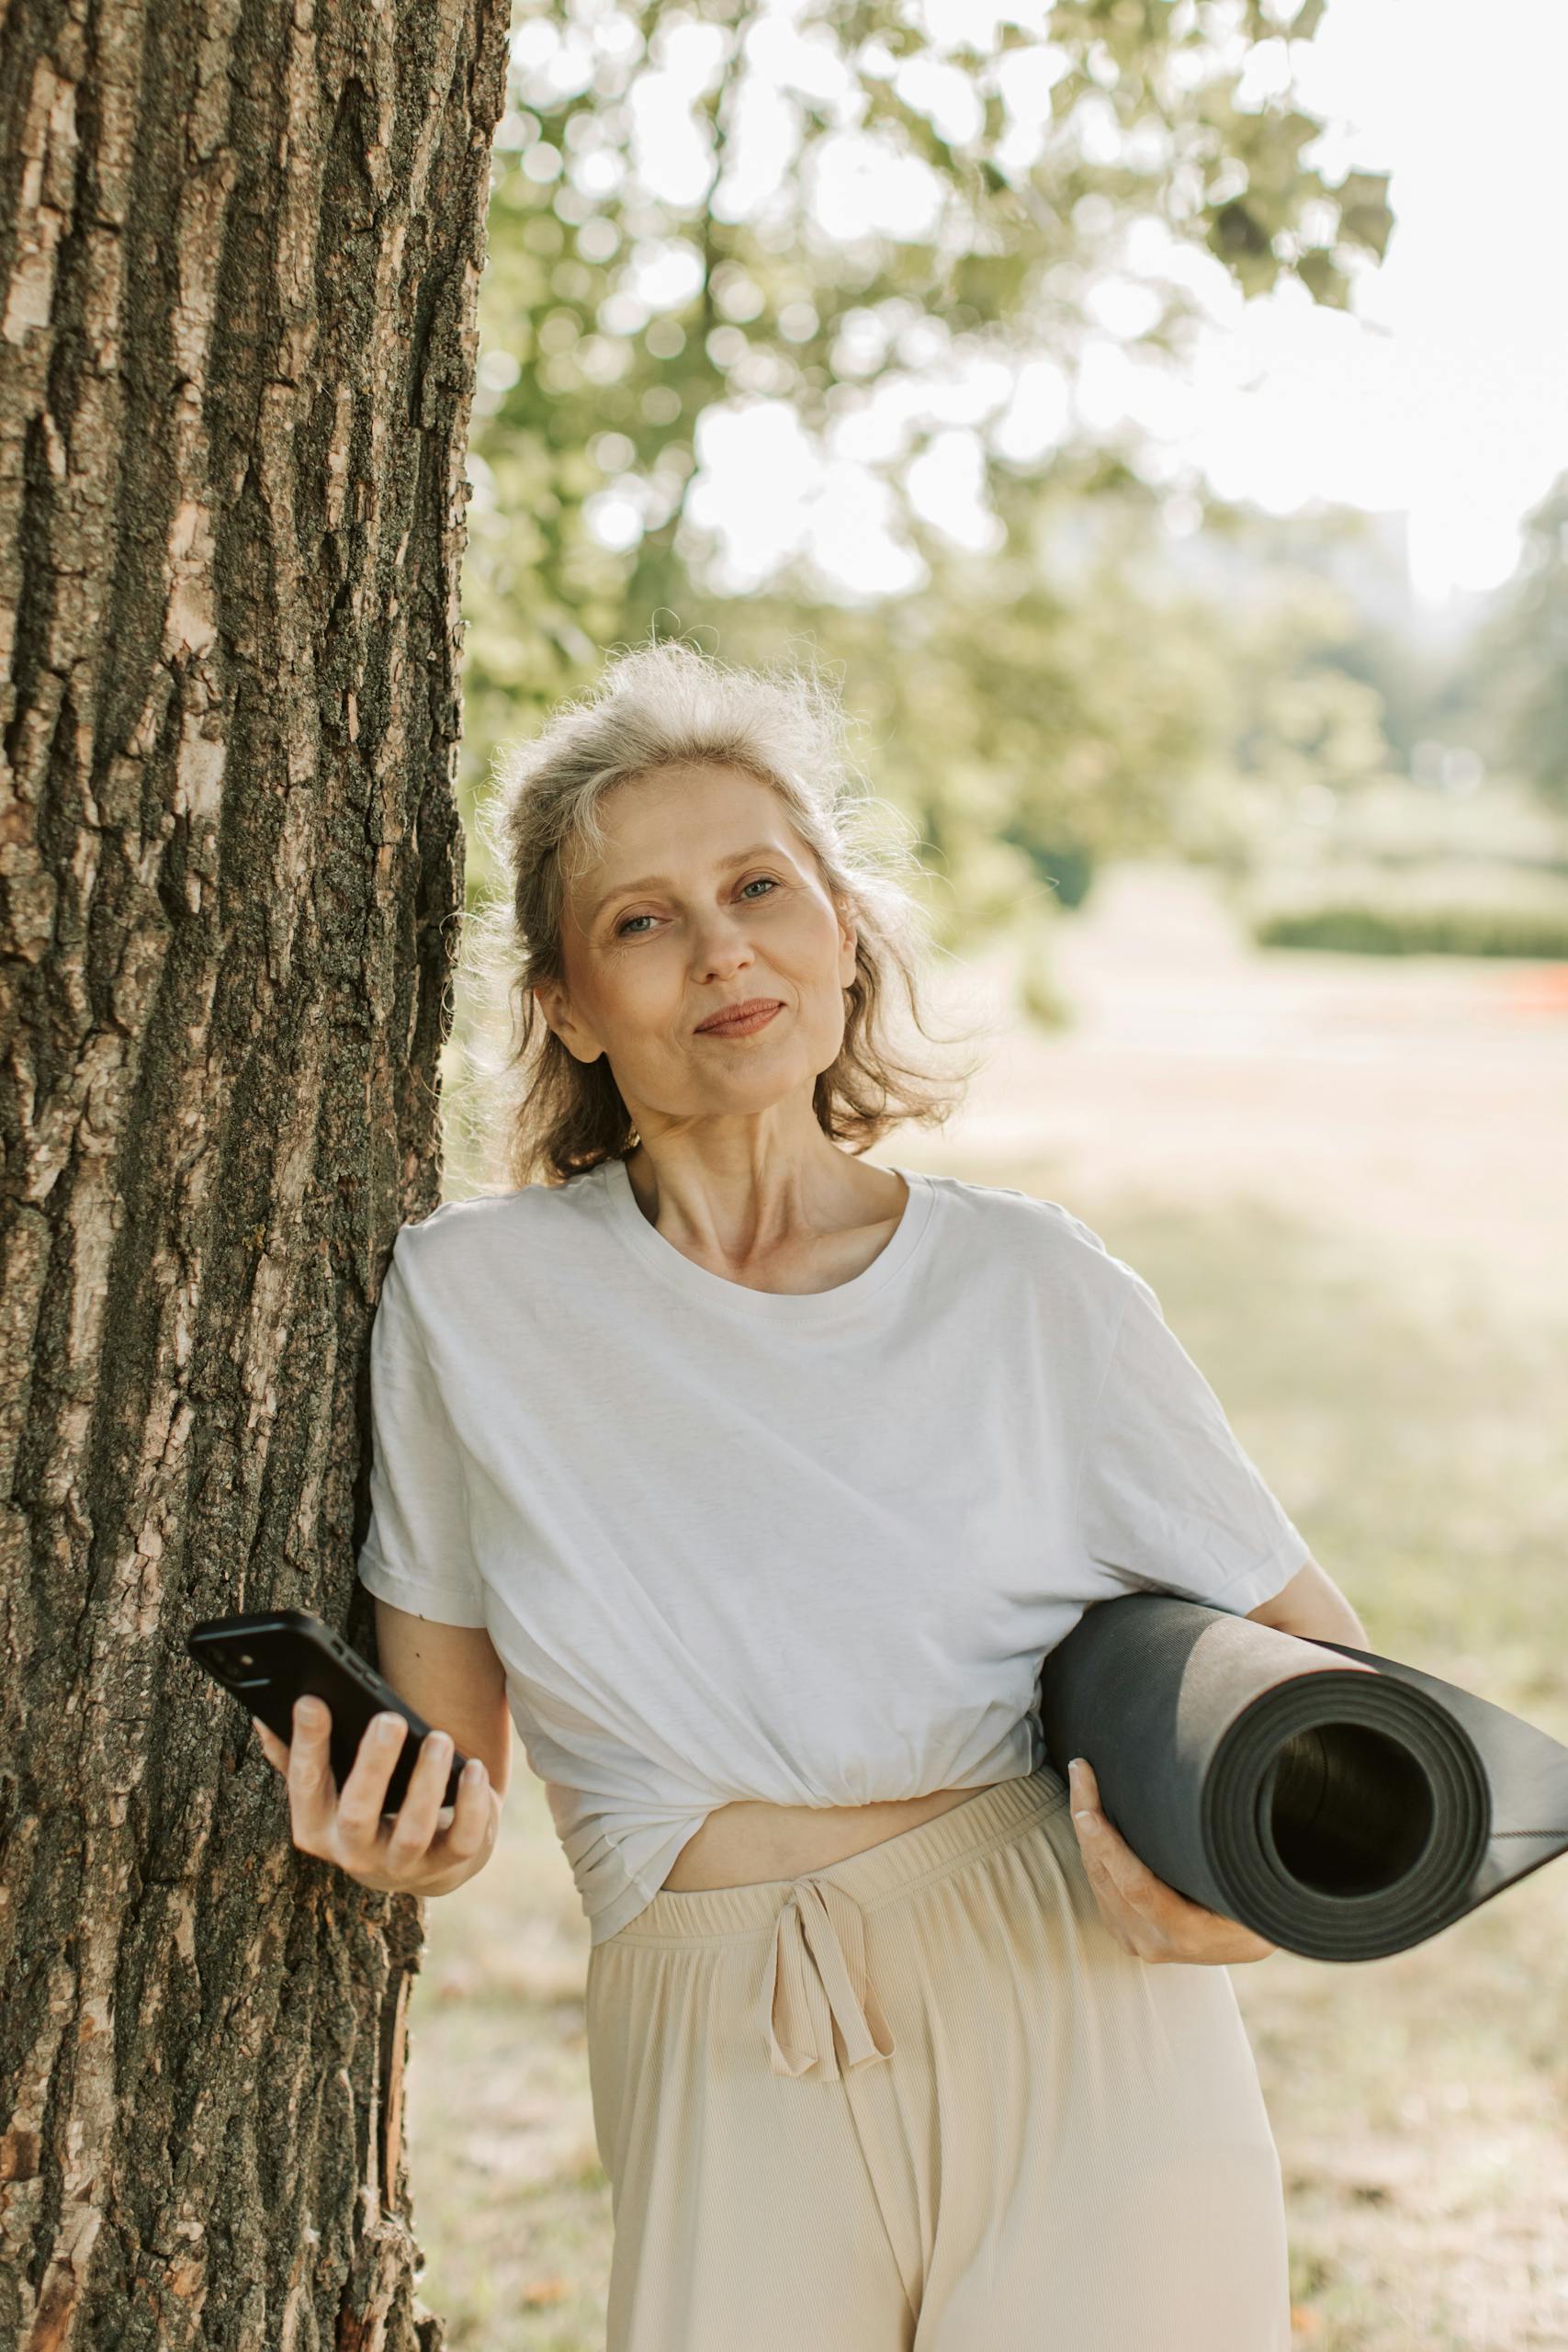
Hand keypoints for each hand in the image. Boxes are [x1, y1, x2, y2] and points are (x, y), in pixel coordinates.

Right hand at [251, 1697, 499, 1896]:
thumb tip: (263, 1714)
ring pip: (413, 1831)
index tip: (311, 1701)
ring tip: (439, 1738)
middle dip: (372, 1766)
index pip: (305, 1785)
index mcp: (316, 1827)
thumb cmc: (365, 1805)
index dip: (306, 1745)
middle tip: (388, 1719)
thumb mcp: (328, 1787)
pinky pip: (462, 1842)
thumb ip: (296, 1755)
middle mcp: (354, 1853)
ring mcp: (401, 1865)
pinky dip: (473, 1805)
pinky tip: (475, 1768)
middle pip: (358, 1815)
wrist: (418, 1860)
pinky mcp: (446, 1865)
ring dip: (426, 1783)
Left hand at [1067, 1758, 1275, 1966]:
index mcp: (1188, 1932)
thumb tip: (1217, 1805)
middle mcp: (1154, 1942)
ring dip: (1086, 1830)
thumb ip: (1226, 1860)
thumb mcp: (1250, 1887)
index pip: (1136, 1886)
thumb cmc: (1255, 1906)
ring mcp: (1134, 1940)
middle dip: (1088, 1820)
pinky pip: (1099, 1884)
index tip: (1087, 1810)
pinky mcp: (1122, 1931)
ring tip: (1082, 1781)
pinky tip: (1091, 1815)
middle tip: (1080, 1771)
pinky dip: (1093, 1848)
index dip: (1108, 1847)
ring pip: (1097, 1878)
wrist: (1244, 1941)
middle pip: (1107, 1876)